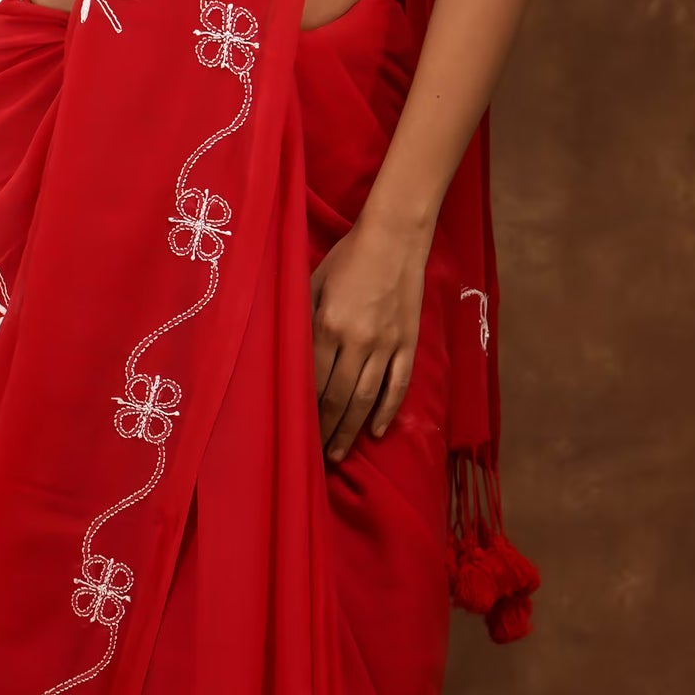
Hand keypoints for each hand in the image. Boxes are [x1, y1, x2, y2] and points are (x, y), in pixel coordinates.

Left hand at [311, 215, 428, 464]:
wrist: (395, 238)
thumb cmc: (347, 257)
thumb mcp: (310, 282)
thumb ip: (299, 318)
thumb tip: (286, 355)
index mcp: (328, 325)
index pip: (311, 380)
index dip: (302, 410)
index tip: (293, 430)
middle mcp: (358, 340)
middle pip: (337, 398)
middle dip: (324, 430)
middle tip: (314, 456)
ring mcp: (386, 344)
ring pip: (365, 399)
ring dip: (351, 430)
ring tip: (339, 453)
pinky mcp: (408, 343)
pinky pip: (398, 385)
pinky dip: (386, 410)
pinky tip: (375, 431)